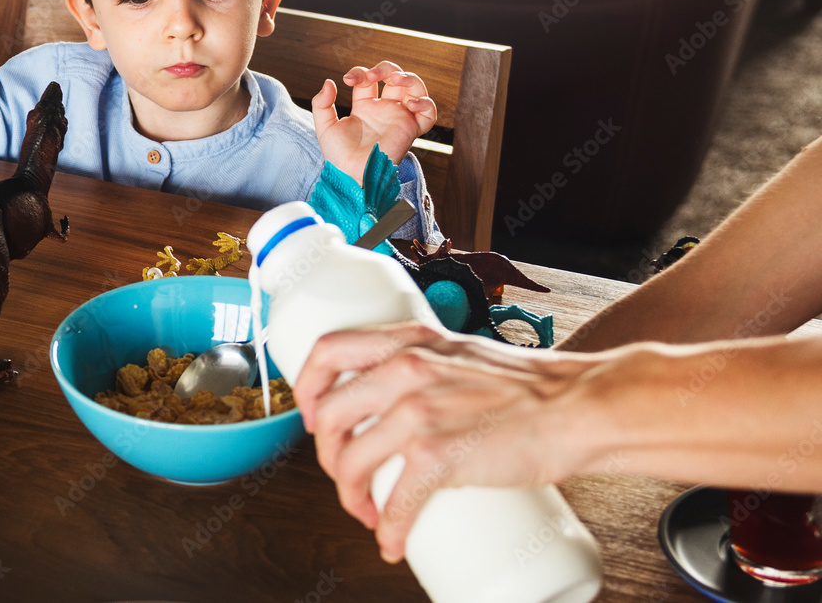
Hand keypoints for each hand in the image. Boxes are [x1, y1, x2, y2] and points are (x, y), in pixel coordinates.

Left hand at [294, 322, 591, 562]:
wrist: (577, 407)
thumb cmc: (530, 386)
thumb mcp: (462, 354)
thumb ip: (426, 365)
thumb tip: (398, 400)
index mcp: (408, 342)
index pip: (328, 351)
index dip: (307, 388)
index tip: (312, 414)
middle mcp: (405, 370)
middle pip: (328, 416)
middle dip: (326, 456)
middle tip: (344, 474)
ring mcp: (419, 413)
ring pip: (350, 462)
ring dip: (349, 498)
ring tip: (368, 512)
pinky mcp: (439, 456)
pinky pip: (393, 504)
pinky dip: (388, 530)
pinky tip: (393, 540)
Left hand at [311, 61, 436, 183]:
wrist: (351, 175)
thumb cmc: (339, 158)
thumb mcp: (324, 126)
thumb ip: (321, 103)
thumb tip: (329, 82)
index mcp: (365, 107)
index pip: (369, 79)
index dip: (360, 72)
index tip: (348, 80)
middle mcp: (384, 110)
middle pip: (395, 77)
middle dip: (386, 68)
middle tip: (373, 75)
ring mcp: (399, 118)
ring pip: (415, 88)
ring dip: (409, 78)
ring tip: (395, 80)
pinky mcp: (410, 129)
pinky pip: (429, 114)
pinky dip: (425, 103)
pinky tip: (411, 103)